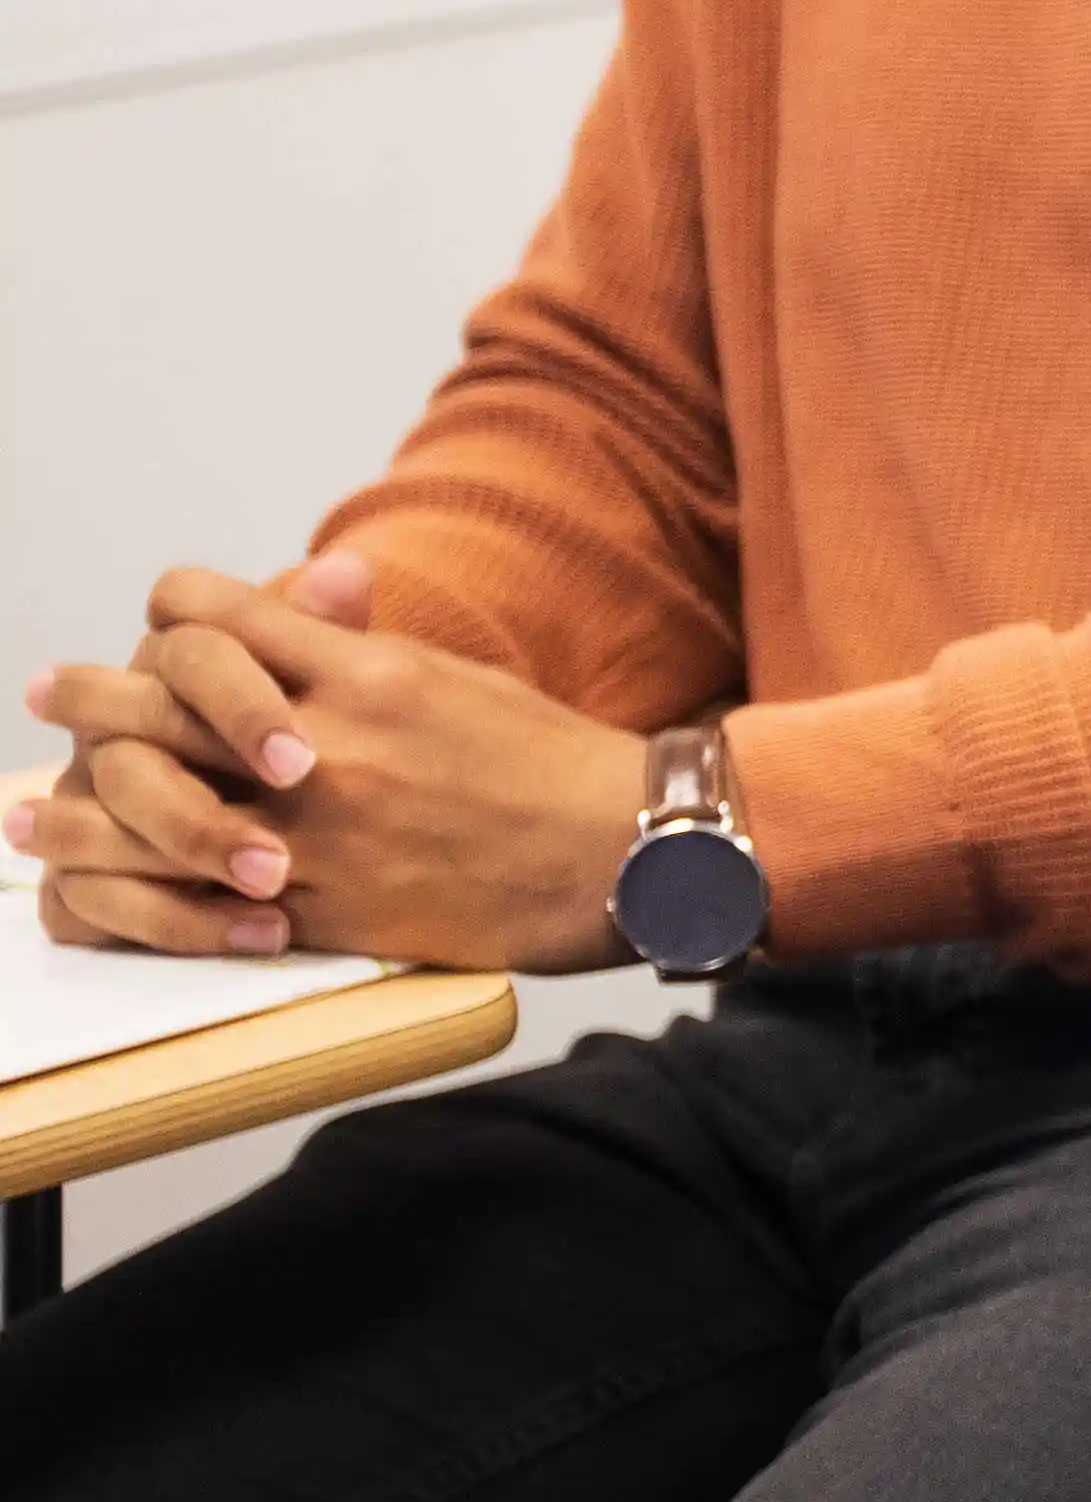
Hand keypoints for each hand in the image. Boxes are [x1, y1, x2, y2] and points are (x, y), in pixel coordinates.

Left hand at [19, 554, 639, 972]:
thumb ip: (358, 644)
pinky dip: (138, 895)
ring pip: (148, 808)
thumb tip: (298, 592)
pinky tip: (103, 888)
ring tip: (32, 812)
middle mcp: (326, 743)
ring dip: (73, 809)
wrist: (620, 852)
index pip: (211, 614)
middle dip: (85, 697)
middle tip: (48, 693)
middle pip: (153, 701)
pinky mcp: (318, 909)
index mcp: (363, 670)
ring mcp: (316, 831)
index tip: (144, 636)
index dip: (167, 616)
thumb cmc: (543, 759)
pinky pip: (194, 902)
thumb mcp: (450, 674)